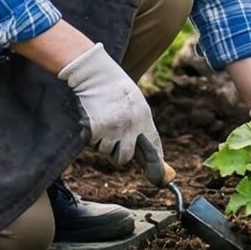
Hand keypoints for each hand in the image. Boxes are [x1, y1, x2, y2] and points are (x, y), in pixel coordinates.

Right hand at [59, 44, 162, 173]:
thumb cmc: (114, 86)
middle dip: (118, 154)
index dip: (156, 162)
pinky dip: (91, 136)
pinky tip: (94, 119)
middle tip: (113, 143)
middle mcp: (131, 126)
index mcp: (144, 117)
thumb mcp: (134, 101)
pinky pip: (92, 143)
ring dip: (102, 143)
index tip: (160, 175)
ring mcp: (114, 129)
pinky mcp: (98, 130)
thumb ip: (138, 122)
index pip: (153, 145)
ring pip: (106, 151)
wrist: (96, 74)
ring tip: (102, 122)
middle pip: (125, 157)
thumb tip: (139, 144)